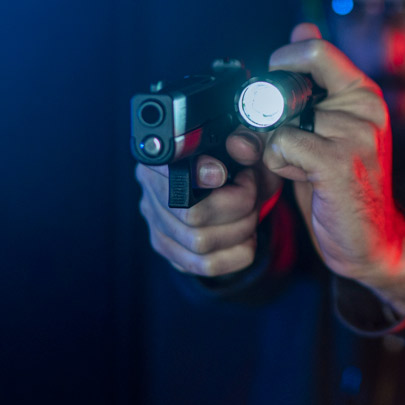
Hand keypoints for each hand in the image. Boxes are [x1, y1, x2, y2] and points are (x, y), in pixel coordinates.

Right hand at [136, 132, 281, 276]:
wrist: (247, 186)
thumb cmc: (245, 161)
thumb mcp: (253, 143)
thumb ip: (250, 139)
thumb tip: (242, 146)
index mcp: (165, 156)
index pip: (168, 170)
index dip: (199, 175)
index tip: (224, 174)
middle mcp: (151, 189)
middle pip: (191, 215)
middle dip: (237, 208)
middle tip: (252, 194)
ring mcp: (158, 224)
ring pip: (199, 243)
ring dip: (240, 231)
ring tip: (252, 214)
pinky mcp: (171, 250)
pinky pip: (204, 265)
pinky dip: (235, 254)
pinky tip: (246, 238)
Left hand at [260, 23, 404, 314]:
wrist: (373, 240)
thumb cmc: (343, 184)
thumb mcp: (330, 127)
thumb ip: (317, 81)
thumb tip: (303, 26)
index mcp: (363, 94)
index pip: (317, 50)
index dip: (282, 61)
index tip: (271, 83)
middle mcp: (365, 109)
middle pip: (286, 92)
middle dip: (270, 121)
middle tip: (286, 146)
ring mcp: (356, 135)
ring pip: (278, 123)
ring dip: (275, 150)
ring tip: (303, 169)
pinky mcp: (339, 163)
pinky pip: (280, 146)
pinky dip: (278, 165)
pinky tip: (303, 180)